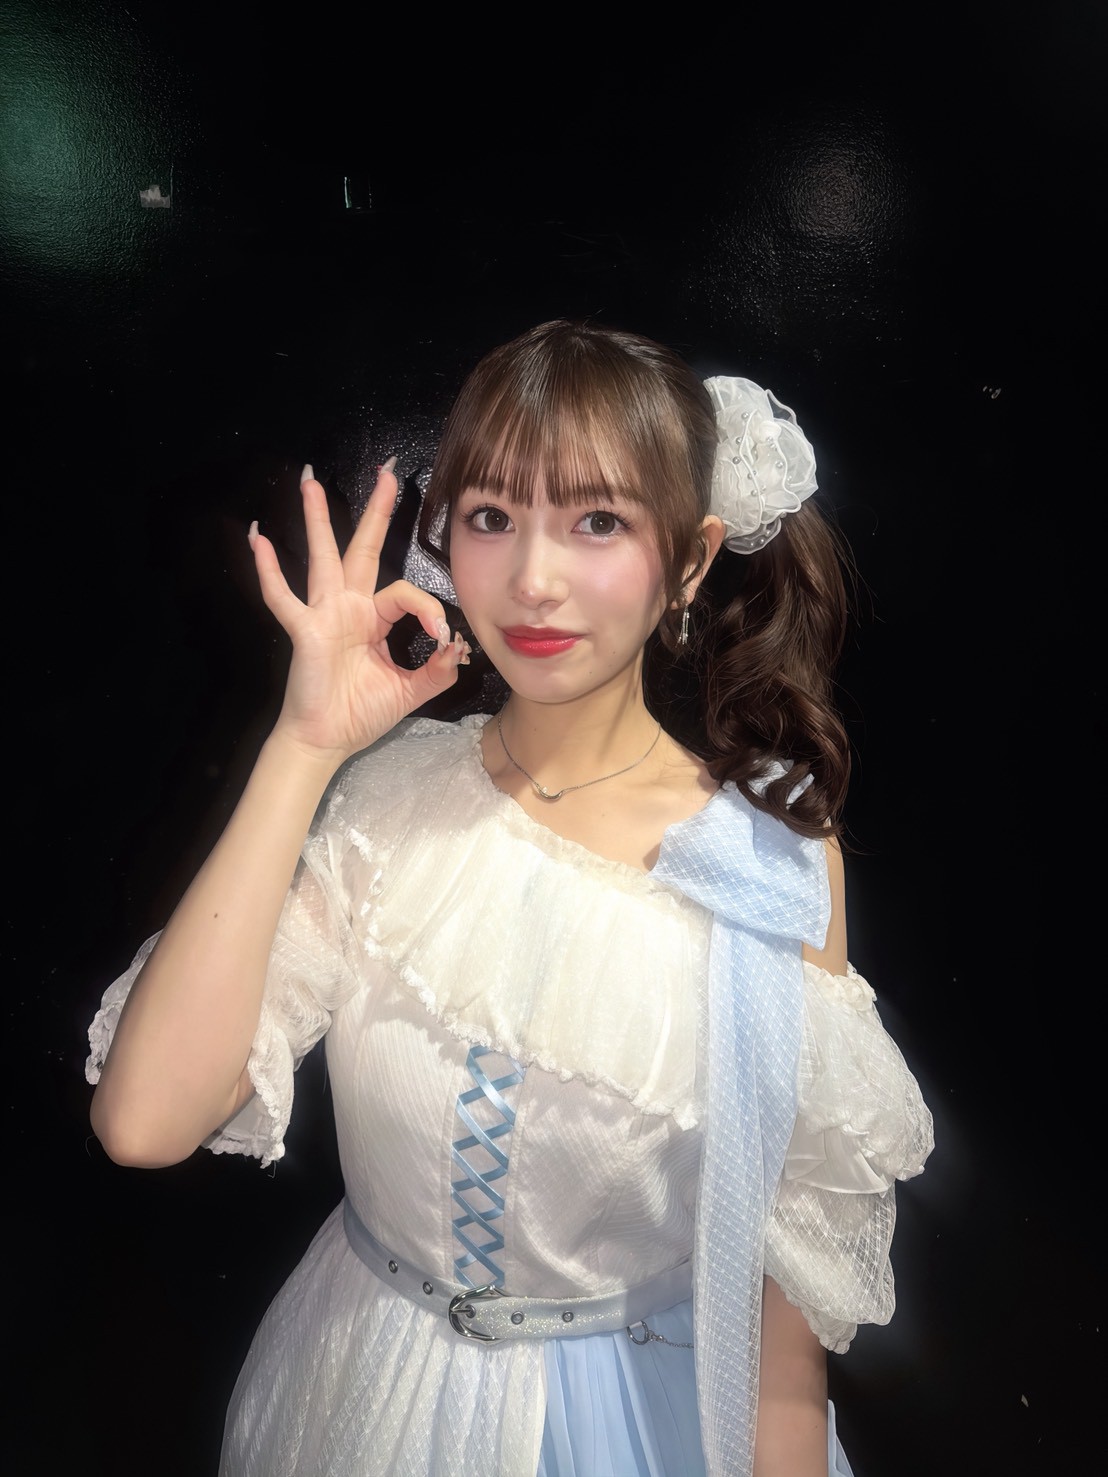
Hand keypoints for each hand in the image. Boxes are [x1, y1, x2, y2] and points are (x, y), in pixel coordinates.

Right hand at [249, 462, 466, 761]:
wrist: (327, 741)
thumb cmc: (360, 714)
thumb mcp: (410, 690)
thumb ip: (437, 670)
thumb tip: (459, 648)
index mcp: (374, 618)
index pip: (406, 592)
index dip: (428, 609)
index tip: (443, 637)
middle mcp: (349, 608)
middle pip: (365, 549)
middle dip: (377, 511)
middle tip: (387, 472)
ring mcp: (324, 615)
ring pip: (323, 558)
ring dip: (318, 520)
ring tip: (310, 482)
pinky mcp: (305, 631)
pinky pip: (284, 597)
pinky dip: (269, 571)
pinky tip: (258, 539)